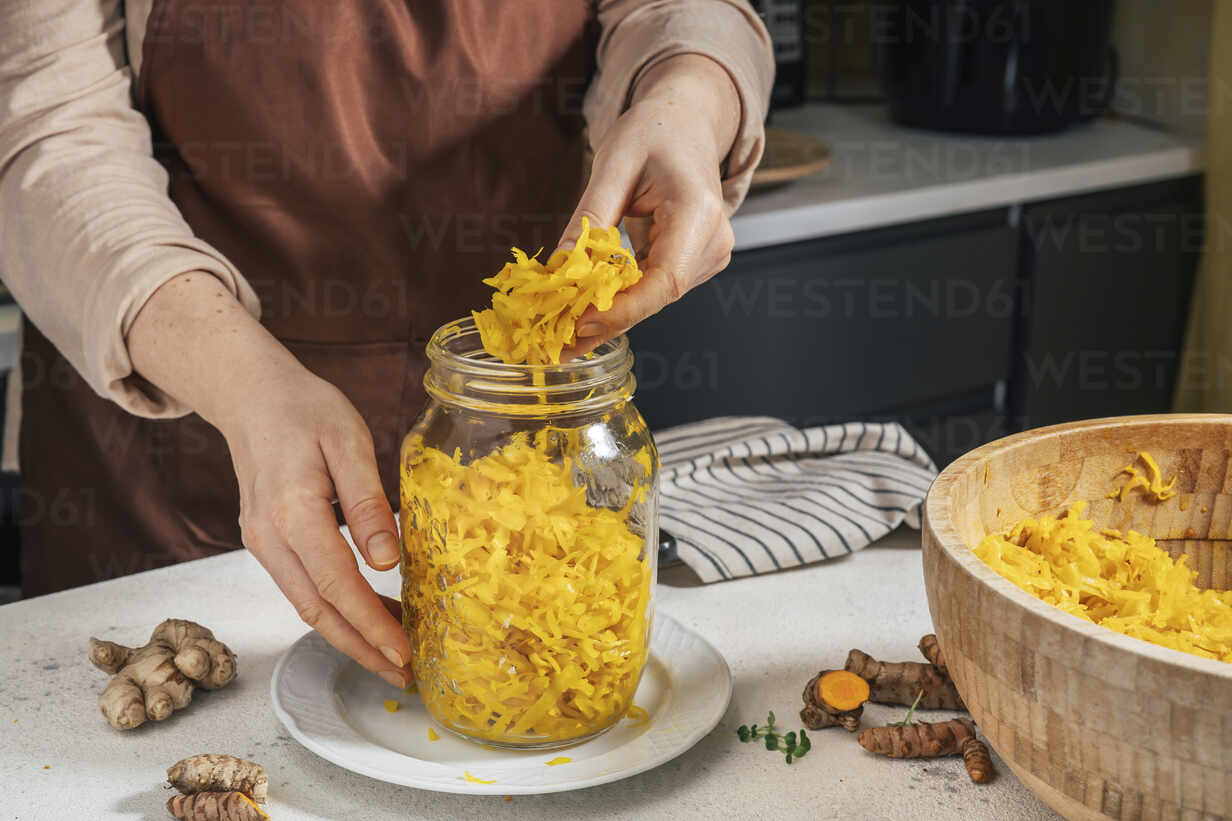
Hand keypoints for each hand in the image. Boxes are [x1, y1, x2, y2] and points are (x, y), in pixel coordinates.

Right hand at [218, 369, 411, 687]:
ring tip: (391, 655)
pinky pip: (301, 587)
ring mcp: (261, 543)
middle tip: (403, 673)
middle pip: (317, 610)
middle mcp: (268, 538)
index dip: (371, 624)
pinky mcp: (266, 543)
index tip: (403, 651)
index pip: (337, 584)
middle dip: (360, 648)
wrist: (252, 397)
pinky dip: (334, 610)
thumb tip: (387, 561)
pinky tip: (366, 615)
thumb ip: (367, 502)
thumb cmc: (307, 411)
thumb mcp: (349, 442)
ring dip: (347, 635)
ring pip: (306, 605)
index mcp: (291, 512)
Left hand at [561, 54, 740, 356]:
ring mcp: (710, 254)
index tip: (580, 325)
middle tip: (553, 344)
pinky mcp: (696, 261)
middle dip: (605, 320)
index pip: (664, 279)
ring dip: (608, 315)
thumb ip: (589, 216)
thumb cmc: (654, 131)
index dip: (623, 309)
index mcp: (697, 212)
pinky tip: (583, 314)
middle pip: (658, 296)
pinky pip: (654, 289)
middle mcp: (713, 240)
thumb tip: (559, 268)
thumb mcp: (613, 163)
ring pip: (654, 298)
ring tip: (559, 334)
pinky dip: (619, 301)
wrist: (687, 121)